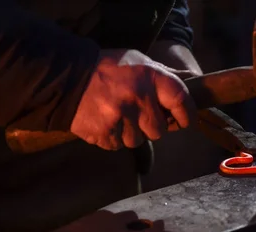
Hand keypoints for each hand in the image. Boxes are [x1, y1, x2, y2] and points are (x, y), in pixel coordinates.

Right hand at [70, 49, 197, 149]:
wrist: (66, 77)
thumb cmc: (108, 69)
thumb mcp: (139, 62)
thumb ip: (163, 76)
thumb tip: (189, 85)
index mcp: (150, 77)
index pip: (180, 100)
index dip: (187, 114)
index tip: (185, 121)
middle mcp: (138, 98)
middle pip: (159, 130)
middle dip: (151, 126)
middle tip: (138, 114)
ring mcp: (121, 118)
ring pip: (137, 140)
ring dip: (131, 132)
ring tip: (117, 116)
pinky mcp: (105, 133)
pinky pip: (118, 145)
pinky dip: (113, 137)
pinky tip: (105, 122)